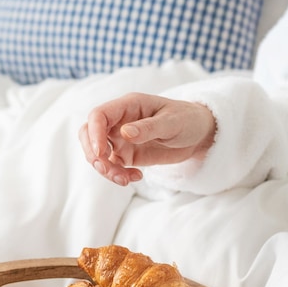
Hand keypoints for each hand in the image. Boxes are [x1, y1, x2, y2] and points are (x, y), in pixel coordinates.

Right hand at [78, 93, 215, 185]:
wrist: (198, 134)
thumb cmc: (187, 119)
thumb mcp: (172, 121)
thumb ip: (148, 127)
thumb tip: (124, 132)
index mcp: (128, 106)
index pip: (99, 115)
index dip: (94, 133)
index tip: (100, 153)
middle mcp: (119, 121)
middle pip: (88, 134)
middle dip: (93, 154)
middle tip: (107, 170)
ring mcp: (120, 139)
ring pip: (98, 154)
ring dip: (106, 169)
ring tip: (125, 180)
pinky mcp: (126, 155)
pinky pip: (112, 167)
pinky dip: (118, 175)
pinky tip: (137, 177)